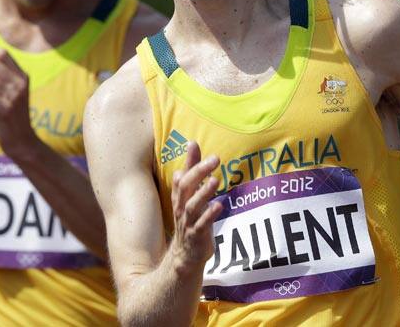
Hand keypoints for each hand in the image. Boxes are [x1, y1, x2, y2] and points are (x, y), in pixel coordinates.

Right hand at [169, 142, 221, 271]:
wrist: (185, 256)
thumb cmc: (190, 221)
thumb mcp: (191, 195)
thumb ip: (193, 171)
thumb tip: (192, 145)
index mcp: (180, 197)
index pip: (182, 175)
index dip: (188, 160)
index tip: (194, 143)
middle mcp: (181, 207)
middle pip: (186, 187)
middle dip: (199, 172)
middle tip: (215, 159)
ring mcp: (188, 222)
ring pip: (192, 205)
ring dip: (203, 192)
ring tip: (215, 180)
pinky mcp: (196, 236)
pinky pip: (201, 225)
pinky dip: (209, 215)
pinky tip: (219, 205)